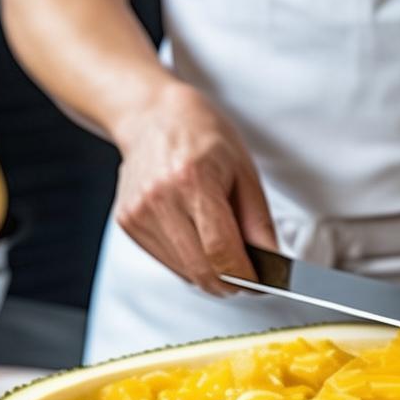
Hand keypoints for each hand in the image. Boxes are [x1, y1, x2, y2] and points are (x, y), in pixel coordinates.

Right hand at [113, 82, 276, 295]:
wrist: (151, 116)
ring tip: (220, 246)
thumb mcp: (243, 170)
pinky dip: (189, 261)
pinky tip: (195, 236)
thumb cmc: (201, 136)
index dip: (245, 277)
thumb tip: (271, 263)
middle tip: (247, 277)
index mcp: (193, 180)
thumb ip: (259, 222)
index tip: (261, 283)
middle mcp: (160, 199)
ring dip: (209, 273)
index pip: (221, 252)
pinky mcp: (128, 223)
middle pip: (201, 270)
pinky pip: (167, 262)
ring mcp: (138, 213)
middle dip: (229, 283)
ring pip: (184, 273)